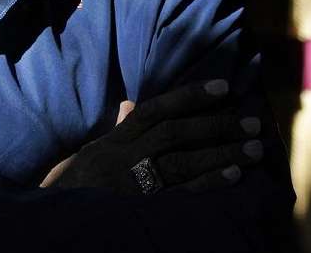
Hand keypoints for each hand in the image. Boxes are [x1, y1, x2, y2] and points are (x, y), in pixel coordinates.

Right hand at [38, 79, 263, 194]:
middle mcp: (124, 158)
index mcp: (113, 142)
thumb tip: (129, 105)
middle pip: (175, 134)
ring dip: (222, 153)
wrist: (56, 223)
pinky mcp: (144, 209)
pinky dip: (208, 183)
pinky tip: (234, 175)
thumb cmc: (73, 189)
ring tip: (254, 148)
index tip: (223, 88)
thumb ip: (113, 131)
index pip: (153, 110)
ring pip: (183, 162)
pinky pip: (180, 194)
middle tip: (252, 122)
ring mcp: (134, 184)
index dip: (189, 96)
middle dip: (216, 125)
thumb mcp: (87, 155)